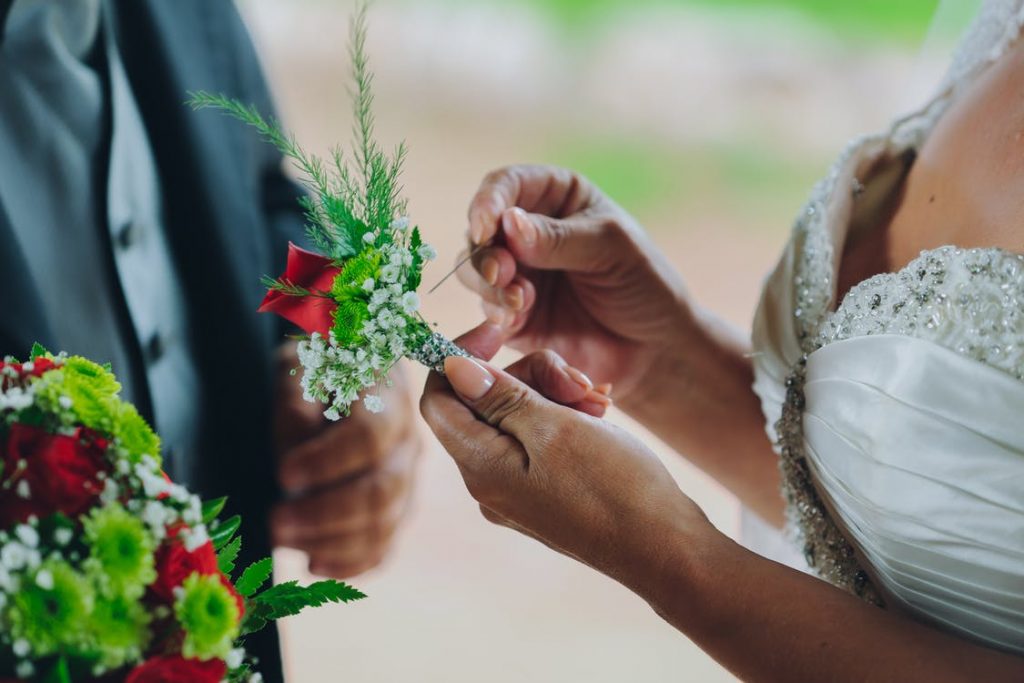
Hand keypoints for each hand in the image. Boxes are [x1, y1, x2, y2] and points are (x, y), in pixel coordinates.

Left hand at [270, 342, 420, 577]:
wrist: (342, 374)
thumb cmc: (315, 366)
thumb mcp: (297, 366)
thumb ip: (296, 399)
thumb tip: (297, 445)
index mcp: (388, 396)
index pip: (370, 437)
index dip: (328, 461)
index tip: (283, 474)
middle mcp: (408, 442)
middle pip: (381, 490)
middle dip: (324, 514)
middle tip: (273, 523)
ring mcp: (407, 479)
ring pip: (384, 525)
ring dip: (329, 542)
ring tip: (280, 538)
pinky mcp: (396, 510)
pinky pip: (384, 547)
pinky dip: (350, 564)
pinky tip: (312, 565)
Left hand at [419, 340, 706, 582]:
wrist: (665, 548)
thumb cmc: (615, 487)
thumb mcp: (555, 428)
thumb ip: (500, 397)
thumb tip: (451, 369)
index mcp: (481, 467)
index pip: (438, 398)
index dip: (459, 357)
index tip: (499, 332)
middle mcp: (488, 482)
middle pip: (483, 402)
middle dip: (529, 376)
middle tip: (578, 381)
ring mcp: (515, 491)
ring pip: (515, 416)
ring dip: (554, 395)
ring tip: (597, 401)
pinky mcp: (542, 493)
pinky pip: (538, 440)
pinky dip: (564, 417)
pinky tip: (598, 415)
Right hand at [459, 164, 694, 404]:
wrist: (655, 349)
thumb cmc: (644, 286)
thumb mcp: (611, 249)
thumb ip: (558, 238)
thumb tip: (508, 223)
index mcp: (557, 198)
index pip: (507, 184)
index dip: (489, 200)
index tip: (485, 224)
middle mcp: (529, 232)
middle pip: (482, 228)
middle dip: (485, 250)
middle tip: (501, 272)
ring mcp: (518, 273)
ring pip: (474, 267)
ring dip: (486, 282)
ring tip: (517, 300)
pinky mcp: (512, 315)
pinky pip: (486, 307)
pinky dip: (494, 311)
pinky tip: (515, 320)